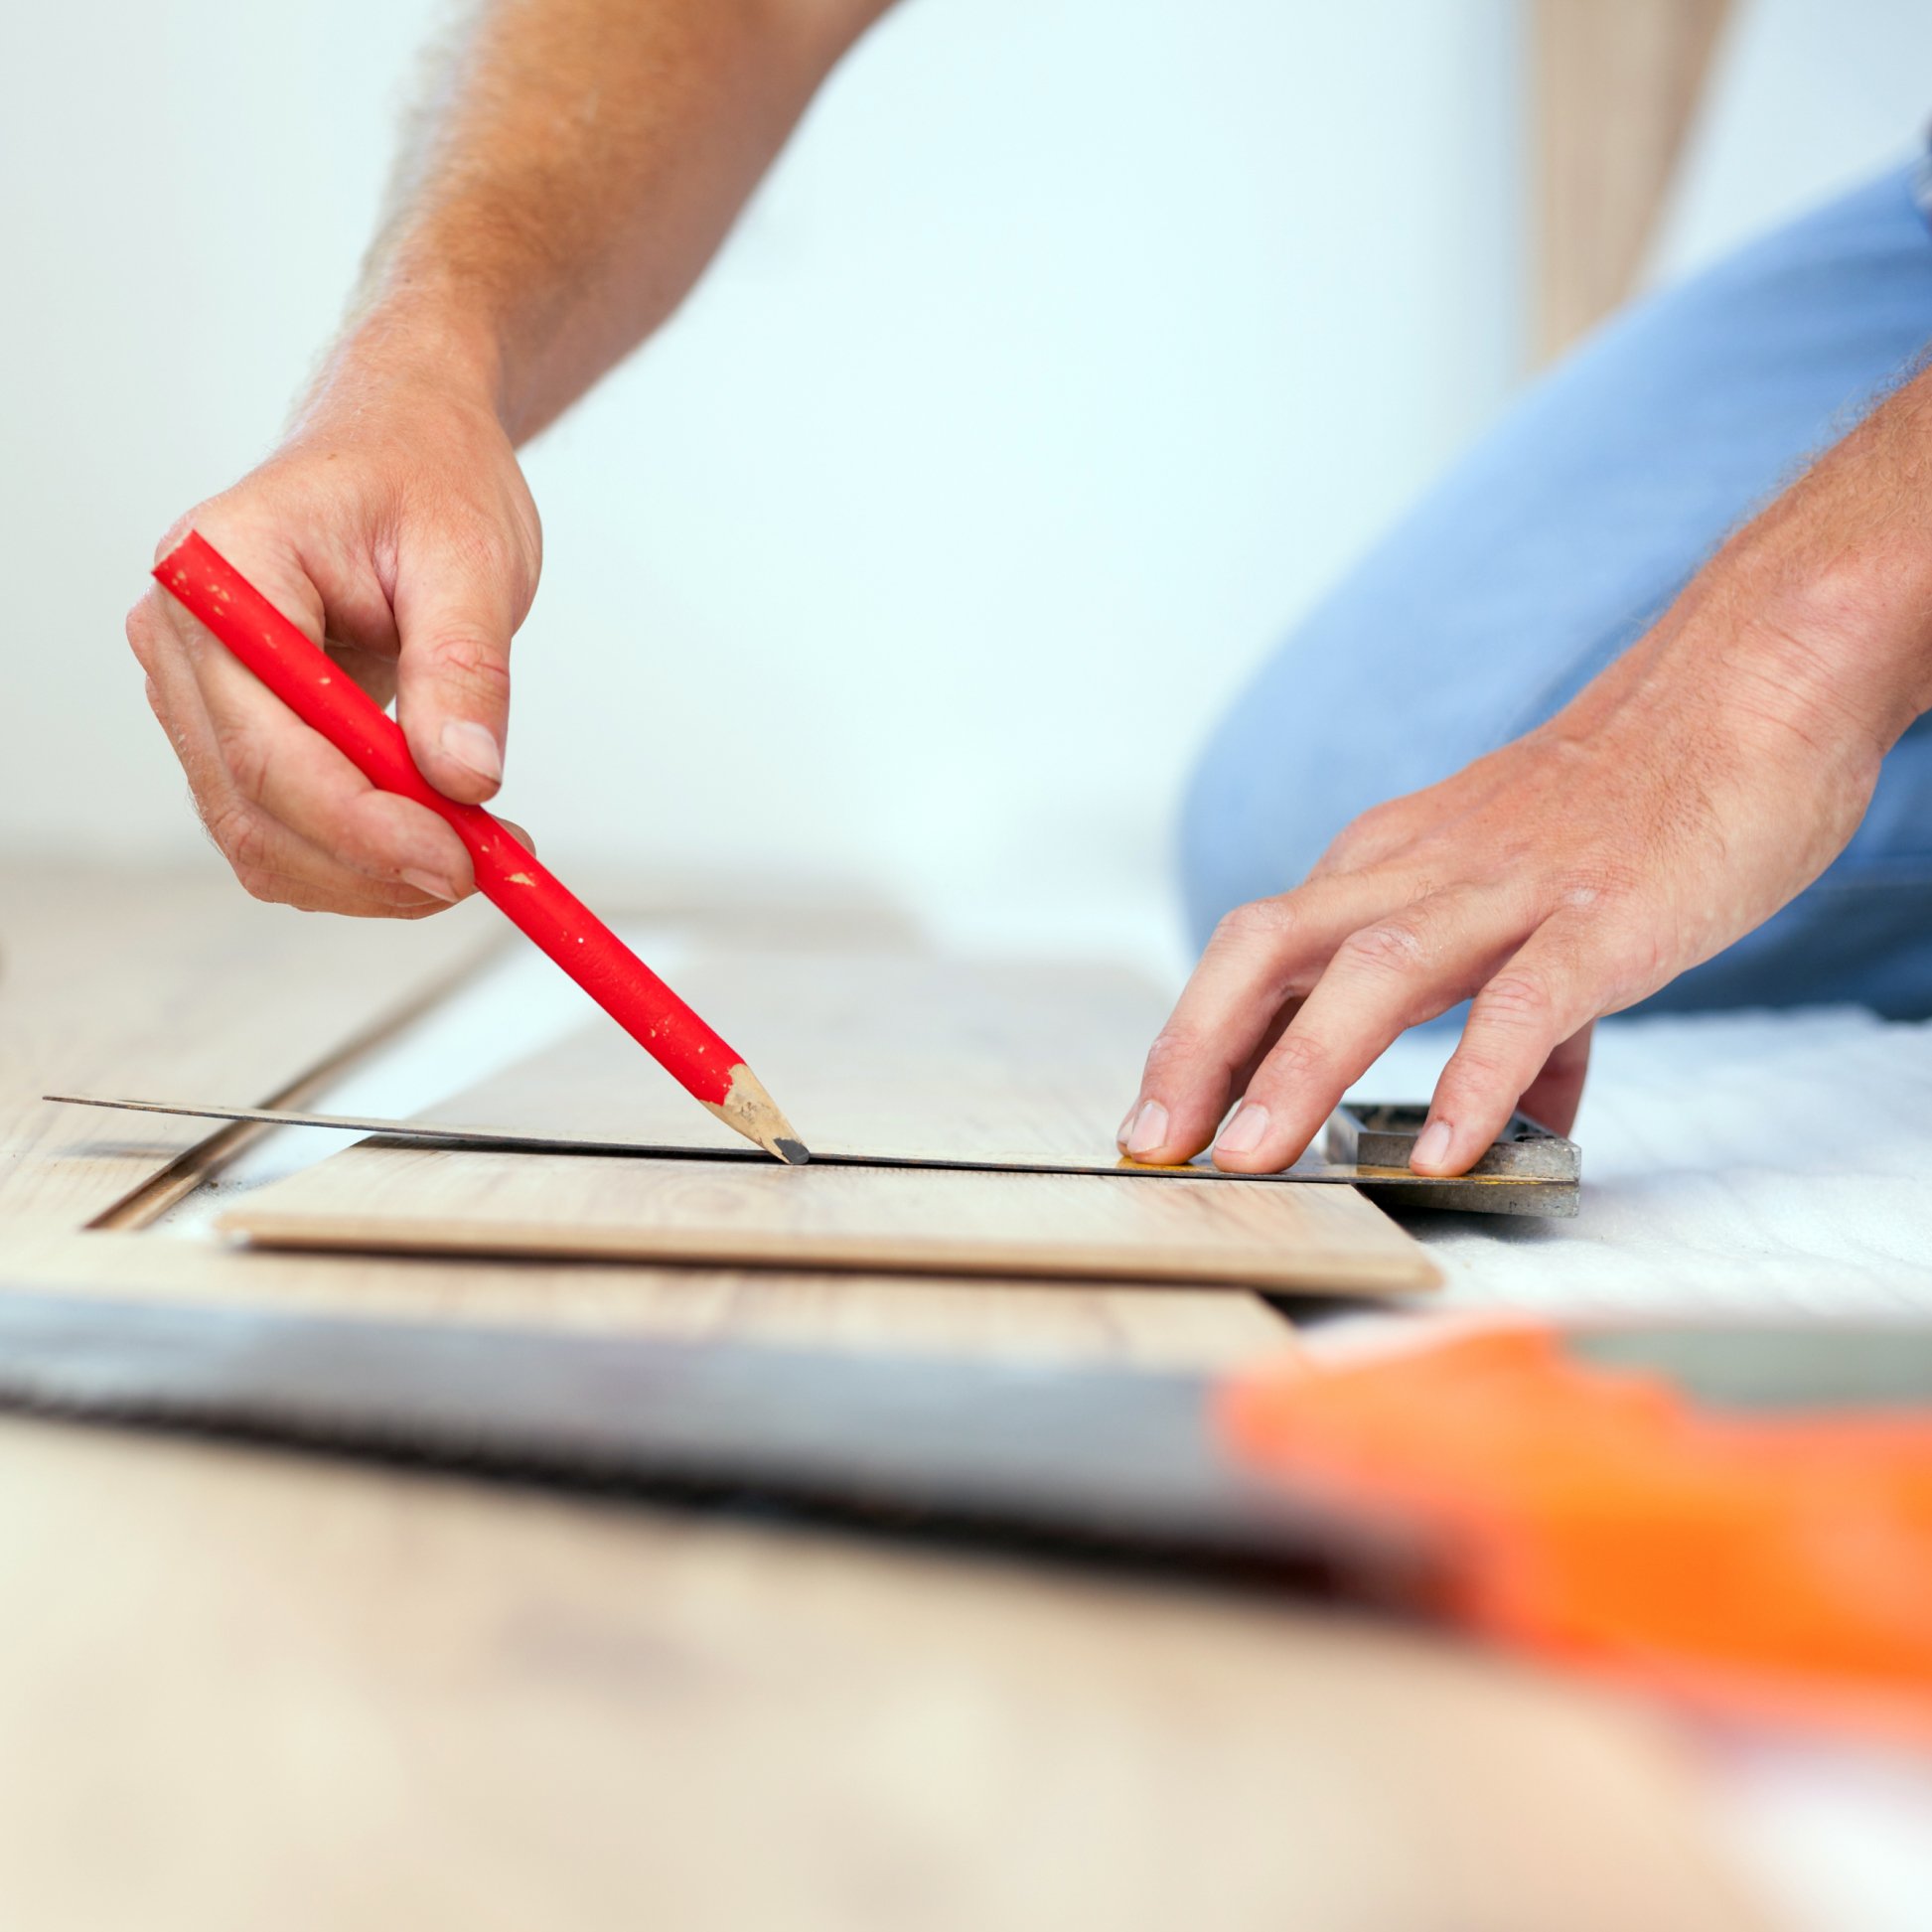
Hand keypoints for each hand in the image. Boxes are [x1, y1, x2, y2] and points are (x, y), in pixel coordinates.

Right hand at [127, 320, 540, 916]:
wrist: (403, 444)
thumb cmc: (429, 477)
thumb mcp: (471, 556)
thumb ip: (464, 668)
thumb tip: (466, 782)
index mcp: (221, 572)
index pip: (270, 743)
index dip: (363, 825)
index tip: (459, 863)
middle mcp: (181, 638)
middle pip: (254, 807)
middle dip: (374, 865)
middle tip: (491, 870)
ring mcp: (195, 692)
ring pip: (261, 838)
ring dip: (370, 876)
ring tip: (479, 850)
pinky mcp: (231, 730)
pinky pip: (280, 829)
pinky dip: (358, 859)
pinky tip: (437, 836)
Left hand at [1119, 535, 1908, 1176]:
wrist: (1745, 687)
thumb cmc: (1632, 805)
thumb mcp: (1526, 897)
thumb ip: (1501, 1006)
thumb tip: (1505, 1113)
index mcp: (1389, 862)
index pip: (1259, 951)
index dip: (1195, 1036)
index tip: (1157, 1121)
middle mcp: (1421, 868)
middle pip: (1268, 948)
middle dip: (1198, 1048)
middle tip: (1158, 1145)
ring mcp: (1507, 889)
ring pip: (1372, 973)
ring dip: (1299, 1070)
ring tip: (1252, 1160)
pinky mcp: (1601, 916)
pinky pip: (1523, 1004)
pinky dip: (1476, 1077)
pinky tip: (1444, 1154)